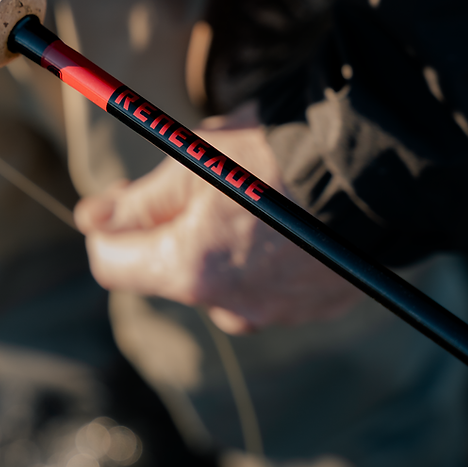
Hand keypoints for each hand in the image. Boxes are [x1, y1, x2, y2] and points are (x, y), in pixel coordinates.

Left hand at [75, 103, 364, 334]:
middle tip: (194, 181)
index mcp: (189, 271)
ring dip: (222, 242)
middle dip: (171, 228)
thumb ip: (138, 201)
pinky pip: (269, 283)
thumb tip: (89, 219)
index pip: (112, 265)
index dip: (109, 227)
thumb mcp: (195, 163)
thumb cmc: (278, 155)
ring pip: (222, 278)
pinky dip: (266, 255)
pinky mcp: (314, 306)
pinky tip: (288, 215)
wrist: (378, 170)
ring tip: (253, 191)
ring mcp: (276, 311)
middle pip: (171, 270)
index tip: (123, 199)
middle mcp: (229, 306)